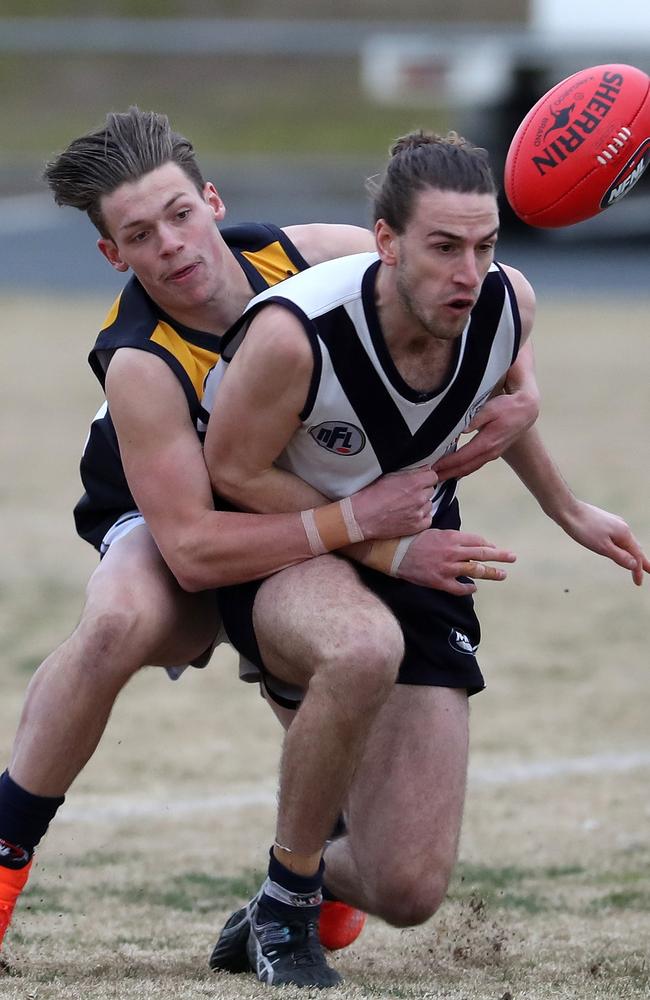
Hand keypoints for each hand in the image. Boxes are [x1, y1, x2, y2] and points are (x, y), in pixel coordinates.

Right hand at [351, 466, 438, 539]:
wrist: (362, 517)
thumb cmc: (371, 496)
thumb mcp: (389, 476)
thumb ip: (409, 473)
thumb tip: (422, 470)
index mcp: (414, 482)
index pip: (433, 476)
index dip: (426, 478)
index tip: (420, 480)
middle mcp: (419, 497)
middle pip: (430, 490)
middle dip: (422, 490)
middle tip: (408, 493)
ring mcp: (419, 513)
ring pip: (429, 504)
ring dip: (421, 504)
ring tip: (405, 505)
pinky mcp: (416, 526)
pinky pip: (427, 519)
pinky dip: (421, 517)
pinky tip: (409, 514)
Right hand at [396, 528, 516, 594]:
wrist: (394, 553)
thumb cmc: (413, 540)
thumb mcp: (435, 532)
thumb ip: (453, 538)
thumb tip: (468, 544)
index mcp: (452, 537)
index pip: (478, 541)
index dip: (489, 545)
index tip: (495, 549)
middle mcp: (452, 552)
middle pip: (482, 554)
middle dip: (500, 556)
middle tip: (513, 557)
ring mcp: (447, 568)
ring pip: (475, 571)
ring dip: (491, 573)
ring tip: (502, 575)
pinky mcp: (440, 582)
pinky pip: (460, 588)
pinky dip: (469, 589)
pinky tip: (475, 589)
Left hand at [435, 390, 539, 481]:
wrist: (527, 411)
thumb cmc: (507, 407)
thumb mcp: (490, 409)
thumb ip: (474, 419)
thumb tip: (459, 429)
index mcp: (487, 443)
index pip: (462, 458)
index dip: (446, 464)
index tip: (432, 468)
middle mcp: (489, 453)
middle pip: (464, 468)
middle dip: (446, 474)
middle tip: (429, 479)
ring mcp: (492, 454)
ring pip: (470, 468)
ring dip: (453, 474)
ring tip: (438, 477)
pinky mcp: (493, 452)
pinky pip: (475, 465)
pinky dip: (462, 470)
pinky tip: (454, 471)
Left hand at [558, 500, 649, 585]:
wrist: (567, 510)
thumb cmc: (583, 529)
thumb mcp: (602, 547)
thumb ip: (620, 556)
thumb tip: (635, 564)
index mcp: (624, 533)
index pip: (635, 556)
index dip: (638, 570)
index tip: (638, 584)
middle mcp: (622, 526)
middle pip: (634, 547)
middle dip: (640, 560)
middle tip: (648, 570)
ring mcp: (613, 523)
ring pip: (626, 541)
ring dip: (631, 553)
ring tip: (635, 562)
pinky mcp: (604, 521)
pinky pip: (617, 537)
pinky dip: (622, 546)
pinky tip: (618, 547)